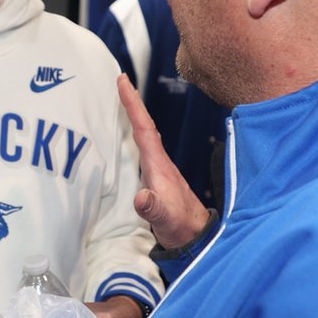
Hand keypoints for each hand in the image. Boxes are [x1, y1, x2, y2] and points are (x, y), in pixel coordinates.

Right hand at [118, 74, 210, 249]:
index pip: (144, 128)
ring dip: (133, 117)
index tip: (123, 81)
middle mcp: (159, 163)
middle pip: (144, 125)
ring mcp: (159, 170)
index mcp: (159, 165)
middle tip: (120, 80)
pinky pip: (143, 149)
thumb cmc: (181, 227)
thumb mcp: (165, 218)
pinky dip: (134, 135)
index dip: (133, 104)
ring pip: (144, 136)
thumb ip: (153, 207)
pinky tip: (129, 135)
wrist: (196, 237)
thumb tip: (141, 196)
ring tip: (121, 100)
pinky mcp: (156, 178)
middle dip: (132, 103)